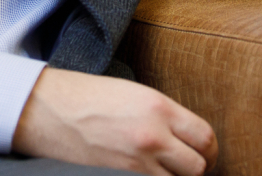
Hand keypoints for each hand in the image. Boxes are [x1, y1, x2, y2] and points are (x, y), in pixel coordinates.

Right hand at [12, 68, 217, 175]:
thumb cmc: (91, 97)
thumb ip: (165, 116)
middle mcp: (154, 135)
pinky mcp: (123, 175)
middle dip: (200, 168)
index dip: (210, 150)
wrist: (51, 110)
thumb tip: (188, 138)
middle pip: (198, 166)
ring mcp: (138, 159)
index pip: (205, 137)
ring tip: (172, 172)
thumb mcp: (136, 94)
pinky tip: (153, 175)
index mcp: (160, 107)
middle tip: (192, 167)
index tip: (206, 153)